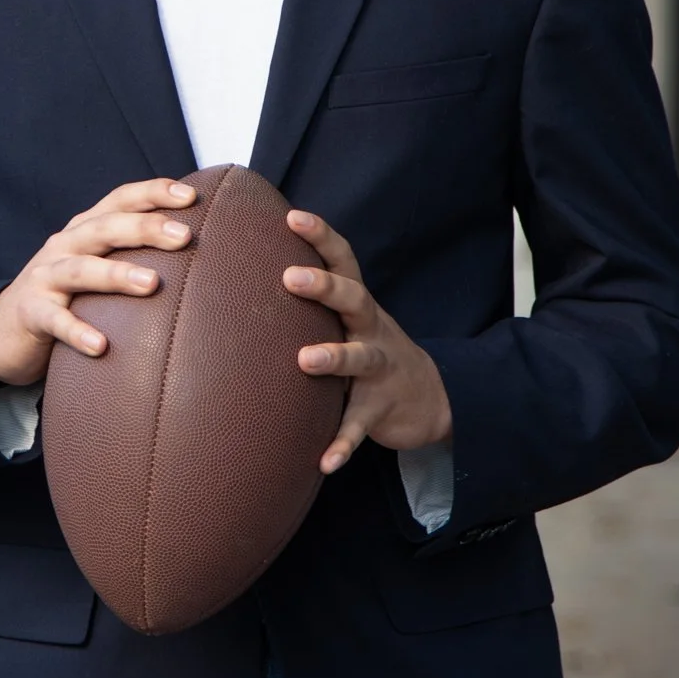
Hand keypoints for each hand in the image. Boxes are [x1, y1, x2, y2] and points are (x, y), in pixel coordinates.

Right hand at [0, 177, 197, 387]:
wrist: (1, 328)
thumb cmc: (65, 295)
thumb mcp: (94, 265)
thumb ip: (129, 254)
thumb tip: (194, 250)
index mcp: (85, 230)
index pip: (120, 200)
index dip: (153, 193)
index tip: (192, 196)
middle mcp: (65, 246)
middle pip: (105, 228)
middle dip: (145, 228)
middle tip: (184, 235)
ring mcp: (45, 278)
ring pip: (81, 270)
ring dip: (116, 275)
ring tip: (151, 284)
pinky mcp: (31, 313)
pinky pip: (55, 321)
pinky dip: (77, 331)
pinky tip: (101, 346)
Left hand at [283, 212, 451, 474]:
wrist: (432, 398)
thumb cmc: (370, 348)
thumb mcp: (350, 320)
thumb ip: (314, 299)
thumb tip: (246, 265)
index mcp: (359, 304)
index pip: (343, 260)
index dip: (321, 236)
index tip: (291, 216)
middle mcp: (372, 329)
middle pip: (353, 299)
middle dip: (325, 287)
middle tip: (290, 277)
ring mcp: (381, 369)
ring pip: (359, 358)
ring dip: (334, 358)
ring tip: (305, 361)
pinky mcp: (382, 408)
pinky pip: (360, 425)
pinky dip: (343, 442)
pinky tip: (324, 461)